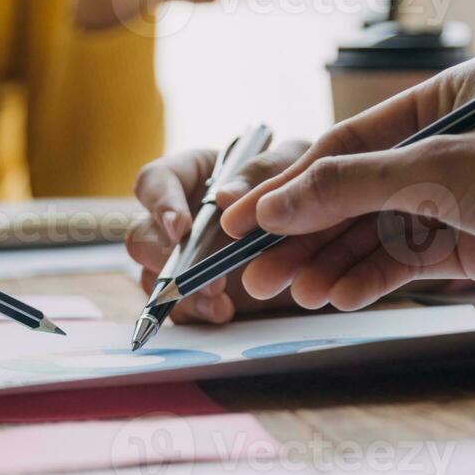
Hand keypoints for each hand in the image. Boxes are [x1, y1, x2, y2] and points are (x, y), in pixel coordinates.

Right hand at [126, 137, 307, 323]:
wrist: (332, 233)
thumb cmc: (305, 180)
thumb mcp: (296, 161)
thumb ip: (264, 169)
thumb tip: (222, 197)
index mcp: (192, 176)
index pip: (153, 183)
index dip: (159, 203)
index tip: (181, 227)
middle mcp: (180, 219)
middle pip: (142, 238)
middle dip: (166, 259)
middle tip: (203, 274)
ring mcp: (187, 260)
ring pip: (155, 279)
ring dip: (180, 292)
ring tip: (217, 300)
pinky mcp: (201, 293)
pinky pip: (182, 309)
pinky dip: (198, 313)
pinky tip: (225, 312)